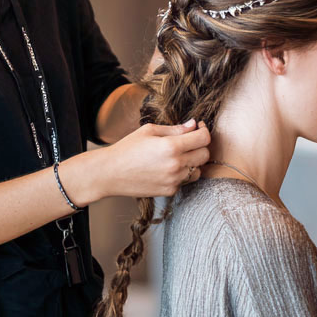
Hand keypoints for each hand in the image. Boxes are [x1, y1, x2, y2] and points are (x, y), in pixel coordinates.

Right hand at [84, 119, 210, 201]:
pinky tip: (167, 167)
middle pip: (205, 155)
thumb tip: (193, 125)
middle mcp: (176, 165)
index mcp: (171, 146)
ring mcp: (174, 180)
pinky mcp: (170, 191)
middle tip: (190, 141)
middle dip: (200, 145)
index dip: (204, 130)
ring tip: (178, 156)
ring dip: (193, 162)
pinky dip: (181, 173)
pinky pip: (185, 181)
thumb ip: (175, 129)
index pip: (203, 138)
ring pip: (198, 170)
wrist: (110, 173)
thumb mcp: (150, 131)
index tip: (199, 127)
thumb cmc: (127, 148)